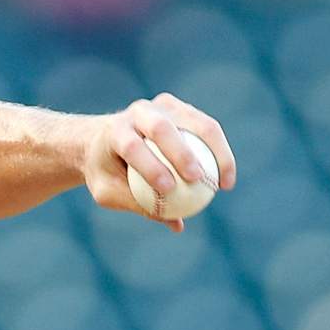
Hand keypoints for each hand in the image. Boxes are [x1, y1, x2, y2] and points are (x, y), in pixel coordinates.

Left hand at [81, 93, 236, 231]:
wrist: (103, 142)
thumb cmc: (106, 172)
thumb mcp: (108, 193)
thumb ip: (137, 204)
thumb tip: (176, 223)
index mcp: (114, 131)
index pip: (132, 146)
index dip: (150, 167)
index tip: (167, 189)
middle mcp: (138, 112)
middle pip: (162, 127)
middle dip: (181, 153)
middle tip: (196, 179)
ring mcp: (163, 106)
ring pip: (195, 123)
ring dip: (214, 150)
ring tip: (224, 182)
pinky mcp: (182, 109)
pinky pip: (207, 128)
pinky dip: (220, 151)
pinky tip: (226, 177)